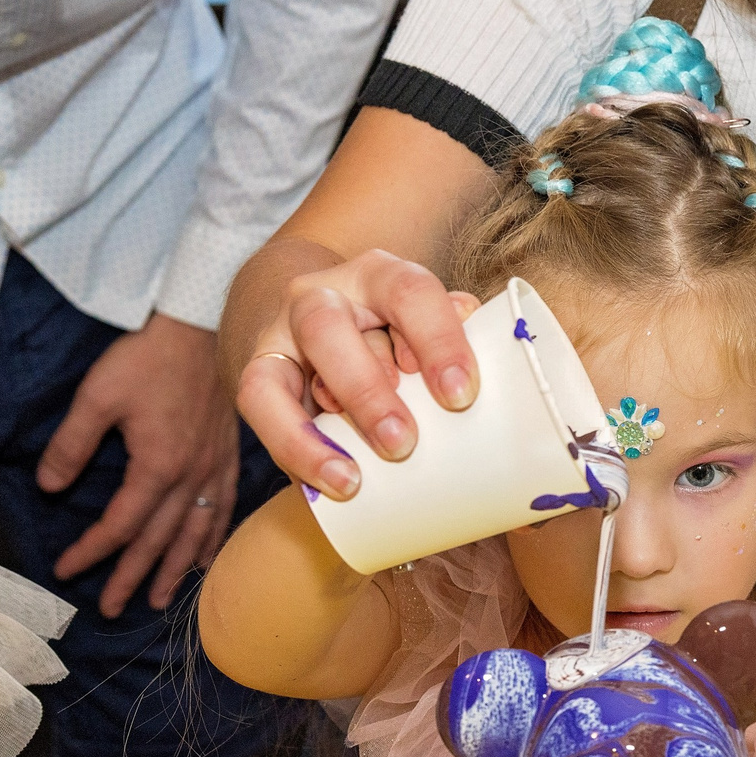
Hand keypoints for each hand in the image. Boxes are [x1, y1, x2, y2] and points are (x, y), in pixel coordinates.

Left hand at [39, 315, 239, 615]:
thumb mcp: (97, 395)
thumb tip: (50, 486)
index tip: (65, 568)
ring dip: (175, 569)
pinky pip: (224, 510)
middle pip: (160, 540)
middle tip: (112, 609)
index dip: (92, 550)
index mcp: (159, 465)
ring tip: (157, 599)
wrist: (202, 326)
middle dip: (132, 576)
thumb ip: (72, 444)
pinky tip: (206, 557)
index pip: (122, 524)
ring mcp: (215, 469)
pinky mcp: (229, 457)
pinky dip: (213, 539)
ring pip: (196, 532)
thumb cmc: (148, 358)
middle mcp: (192, 476)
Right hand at [234, 250, 476, 499]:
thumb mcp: (421, 330)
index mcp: (381, 277)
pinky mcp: (258, 370)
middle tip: (404, 443)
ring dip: (326, 420)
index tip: (461, 395)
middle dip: (368, 387)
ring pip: (293, 365)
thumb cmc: (388, 336)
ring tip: (357, 475)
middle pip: (331, 324)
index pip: (411, 292)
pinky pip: (263, 405)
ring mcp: (284, 329)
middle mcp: (325, 294)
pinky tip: (331, 479)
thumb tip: (497, 360)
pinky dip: (297, 446)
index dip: (438, 340)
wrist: (305, 324)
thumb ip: (453, 343)